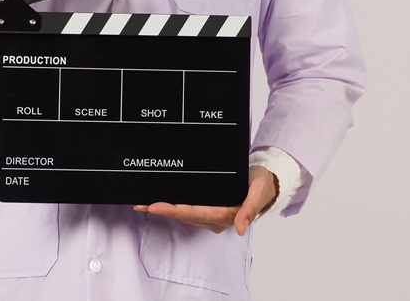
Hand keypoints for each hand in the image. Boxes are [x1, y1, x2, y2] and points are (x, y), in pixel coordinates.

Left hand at [134, 166, 278, 235]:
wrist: (268, 182)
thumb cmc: (263, 184)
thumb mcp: (259, 192)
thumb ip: (249, 210)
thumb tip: (241, 229)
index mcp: (229, 215)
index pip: (196, 213)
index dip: (174, 210)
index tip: (155, 206)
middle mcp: (218, 219)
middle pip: (186, 215)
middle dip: (163, 210)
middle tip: (141, 205)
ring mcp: (213, 216)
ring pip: (185, 214)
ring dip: (164, 210)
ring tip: (143, 204)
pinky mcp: (210, 210)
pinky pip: (188, 210)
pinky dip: (173, 207)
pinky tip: (160, 203)